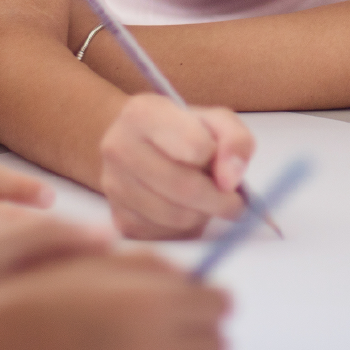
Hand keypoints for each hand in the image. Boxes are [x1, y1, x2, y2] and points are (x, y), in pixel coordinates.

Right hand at [0, 250, 229, 349]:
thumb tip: (186, 275)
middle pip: (216, 346)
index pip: (220, 305)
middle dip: (192, 334)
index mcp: (151, 302)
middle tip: (159, 328)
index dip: (202, 300)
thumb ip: (144, 266)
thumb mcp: (82, 262)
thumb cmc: (18, 302)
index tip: (186, 302)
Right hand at [98, 93, 252, 240]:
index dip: (220, 160)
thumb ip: (235, 140)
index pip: (195, 147)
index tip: (226, 166)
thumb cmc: (186, 131)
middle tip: (233, 201)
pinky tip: (185, 210)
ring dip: (202, 214)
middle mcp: (118, 148)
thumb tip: (230, 180)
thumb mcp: (217, 121)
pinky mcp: (119, 219)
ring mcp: (113, 186)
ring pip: (176, 217)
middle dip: (219, 200)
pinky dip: (185, 229)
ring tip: (205, 200)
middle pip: (184, 188)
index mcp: (142, 114)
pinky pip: (166, 235)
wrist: (144, 148)